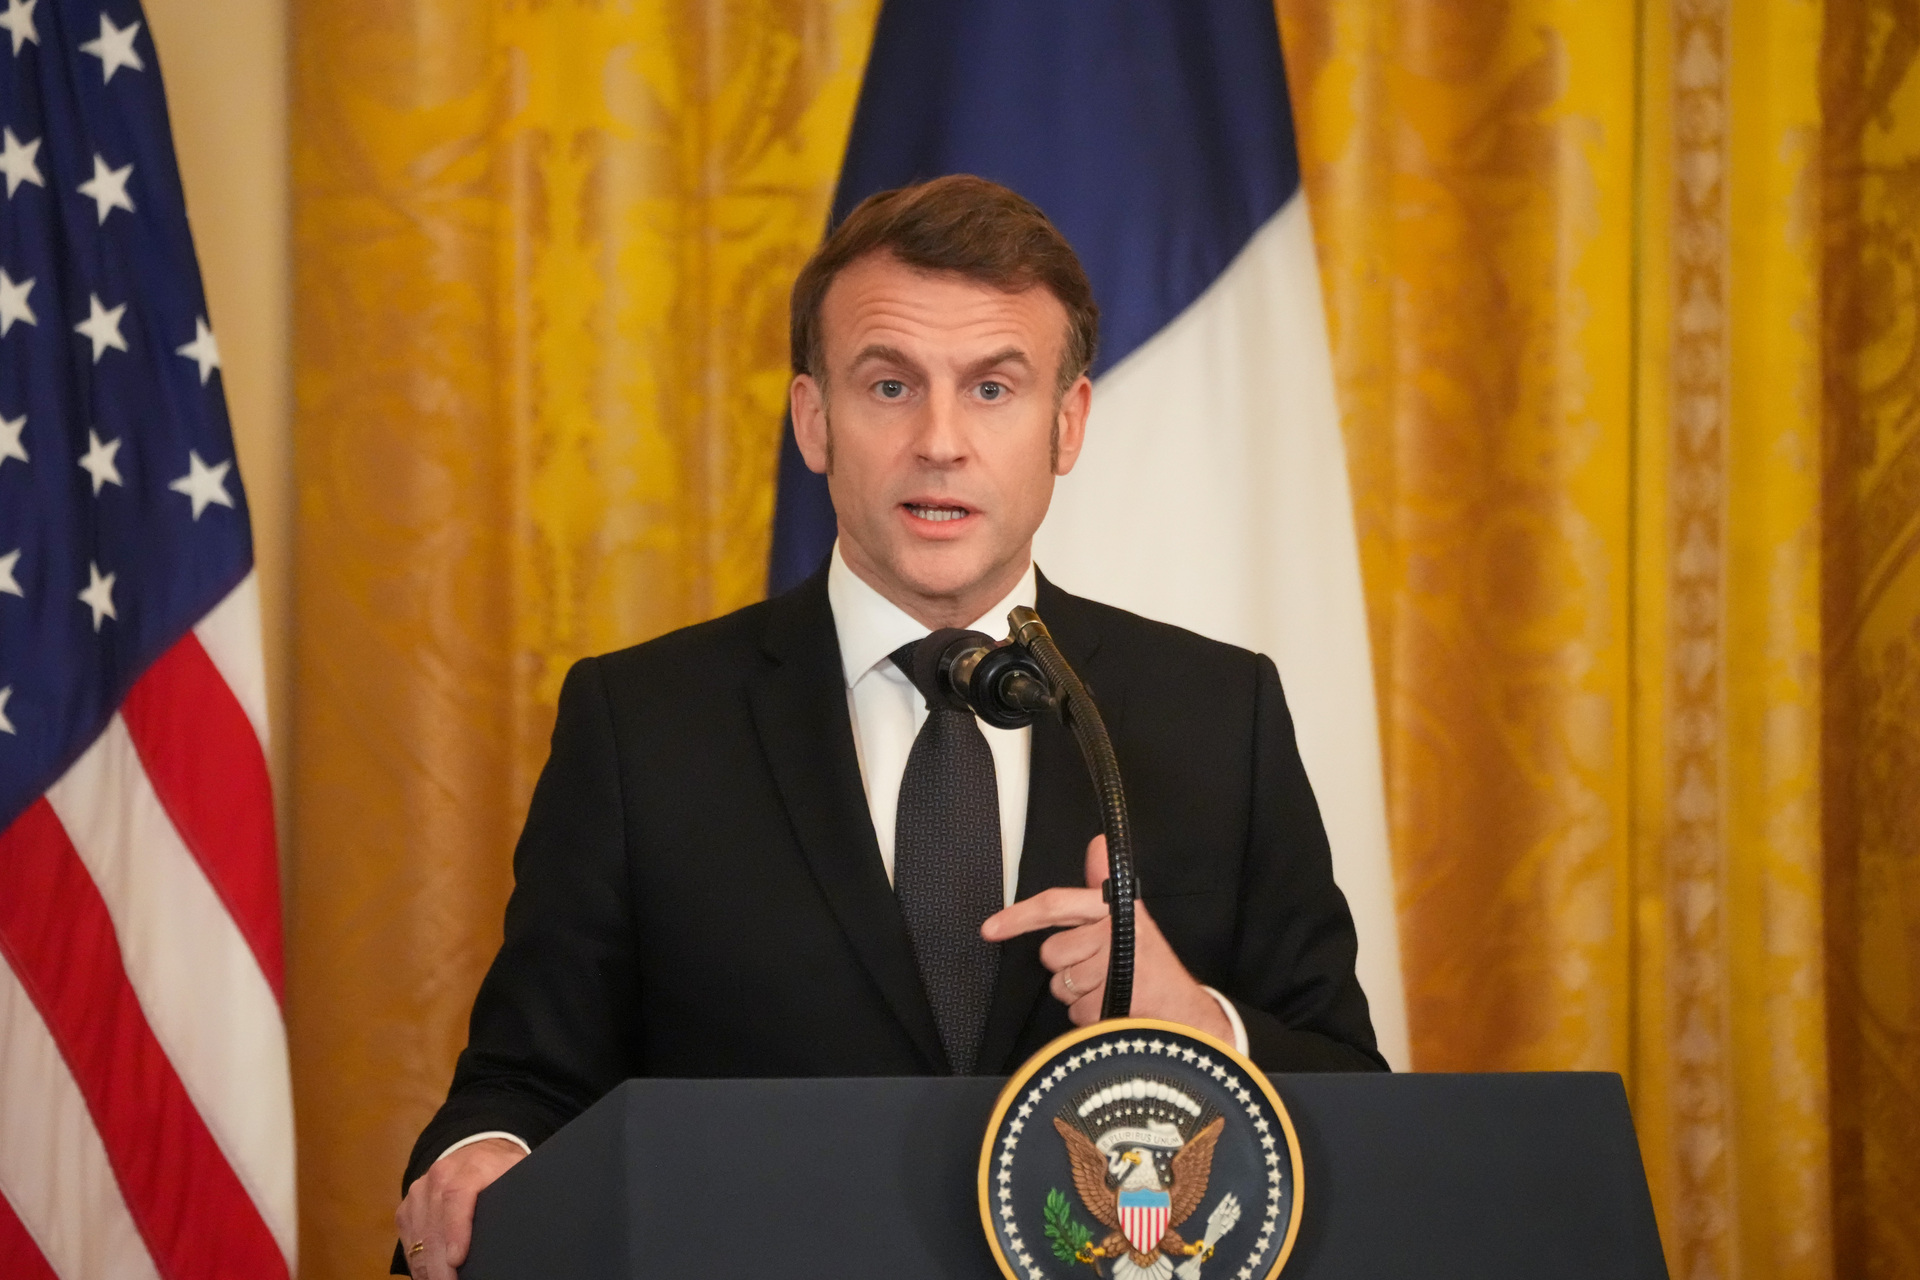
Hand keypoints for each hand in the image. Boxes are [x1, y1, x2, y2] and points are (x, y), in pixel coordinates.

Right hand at [396, 1137, 525, 1278]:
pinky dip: (420, 1264)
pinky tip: (433, 1276)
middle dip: (442, 1265)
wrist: (475, 1151)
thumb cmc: (500, 1170)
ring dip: (430, 1269)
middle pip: (434, 1228)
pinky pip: (409, 1243)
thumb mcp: (516, 1173)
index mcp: (470, 1167)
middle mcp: (439, 1177)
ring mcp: (418, 1193)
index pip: (456, 1195)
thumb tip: (530, 1222)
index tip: (457, 1259)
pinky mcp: (406, 1209)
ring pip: (419, 1241)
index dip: (456, 1230)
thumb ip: (519, 1192)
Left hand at [981, 835, 1231, 1039]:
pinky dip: (1090, 1016)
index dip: (1019, 916)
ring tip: (1111, 988)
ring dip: (1080, 993)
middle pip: (1052, 953)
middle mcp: (1111, 933)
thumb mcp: (1131, 918)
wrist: (1186, 1011)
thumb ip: (1103, 883)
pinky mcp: (1112, 1002)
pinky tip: (1114, 1008)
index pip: (1056, 904)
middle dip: (1067, 966)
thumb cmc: (1153, 964)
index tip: (990, 928)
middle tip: (1100, 968)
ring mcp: (1112, 969)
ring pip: (1061, 985)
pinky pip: (1075, 1011)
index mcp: (1112, 909)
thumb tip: (1097, 842)